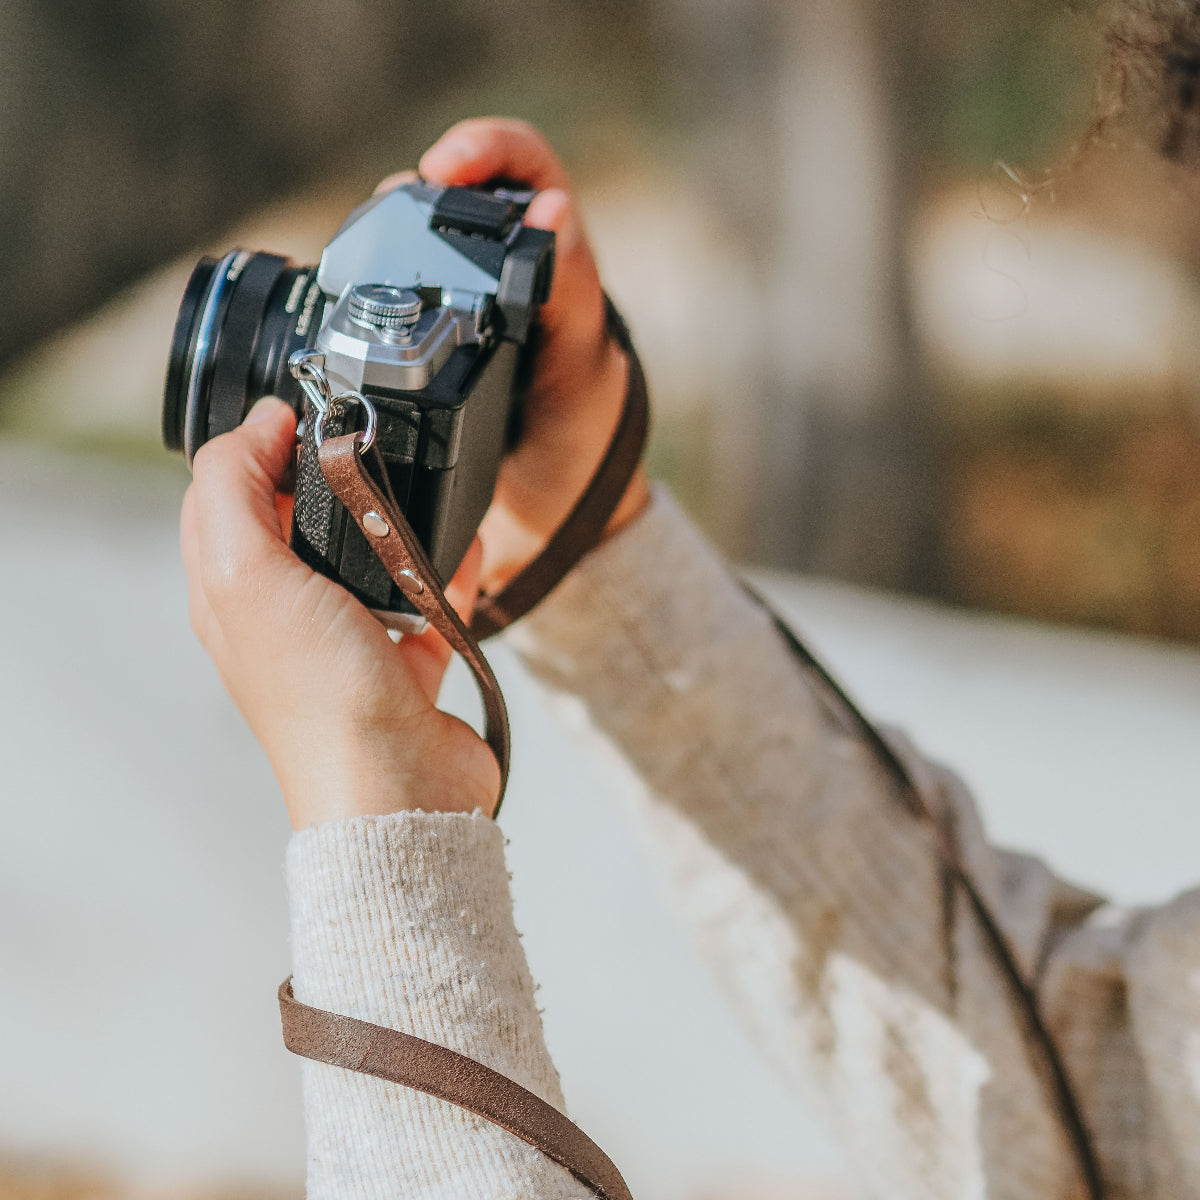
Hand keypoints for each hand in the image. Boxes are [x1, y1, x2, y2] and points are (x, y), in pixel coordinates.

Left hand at [180, 398, 500, 829]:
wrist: (398, 785)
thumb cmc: (320, 692)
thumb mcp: (245, 571)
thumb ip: (233, 486)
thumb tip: (255, 425)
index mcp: (230, 594)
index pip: (221, 498)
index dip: (253, 448)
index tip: (301, 417)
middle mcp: (283, 617)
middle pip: (298, 522)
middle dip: (332, 481)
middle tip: (364, 452)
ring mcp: (347, 642)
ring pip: (368, 559)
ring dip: (397, 524)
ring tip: (421, 495)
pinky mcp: (406, 665)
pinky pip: (429, 601)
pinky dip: (449, 573)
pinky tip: (469, 549)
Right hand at [379, 118, 650, 592]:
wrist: (551, 523)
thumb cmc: (583, 443)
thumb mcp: (583, 368)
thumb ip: (572, 295)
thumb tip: (554, 210)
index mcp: (557, 270)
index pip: (526, 171)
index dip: (485, 151)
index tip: (443, 170)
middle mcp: (505, 282)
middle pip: (452, 199)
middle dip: (413, 196)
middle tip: (387, 218)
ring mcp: (461, 317)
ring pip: (411, 247)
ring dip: (380, 239)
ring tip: (357, 259)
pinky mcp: (422, 358)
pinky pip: (385, 307)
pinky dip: (359, 297)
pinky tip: (340, 310)